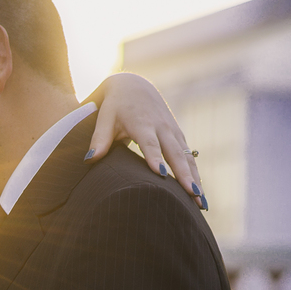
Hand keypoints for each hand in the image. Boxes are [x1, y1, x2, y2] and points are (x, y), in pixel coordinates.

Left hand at [82, 73, 205, 210]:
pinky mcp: (178, 136)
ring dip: (195, 179)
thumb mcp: (104, 118)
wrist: (134, 86)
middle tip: (192, 195)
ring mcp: (173, 131)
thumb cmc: (115, 106)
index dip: (155, 158)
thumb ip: (99, 139)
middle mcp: (162, 127)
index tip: (161, 174)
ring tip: (201, 203)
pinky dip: (195, 174)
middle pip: (175, 153)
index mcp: (142, 122)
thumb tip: (89, 159)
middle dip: (184, 175)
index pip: (149, 143)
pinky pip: (189, 157)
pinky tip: (199, 194)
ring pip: (187, 157)